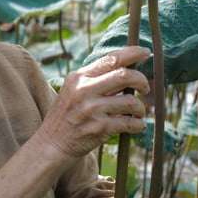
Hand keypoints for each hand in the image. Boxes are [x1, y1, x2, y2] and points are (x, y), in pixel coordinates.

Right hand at [36, 46, 151, 159]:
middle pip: (125, 76)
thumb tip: (126, 67)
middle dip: (142, 81)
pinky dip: (138, 125)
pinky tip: (136, 126)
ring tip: (138, 113)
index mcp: (79, 77)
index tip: (146, 52)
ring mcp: (92, 109)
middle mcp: (85, 90)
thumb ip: (94, 78)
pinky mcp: (99, 128)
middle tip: (146, 88)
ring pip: (131, 102)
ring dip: (141, 108)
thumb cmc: (67, 116)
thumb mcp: (73, 90)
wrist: (52, 144)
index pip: (111, 59)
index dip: (132, 53)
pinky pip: (129, 123)